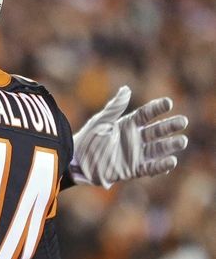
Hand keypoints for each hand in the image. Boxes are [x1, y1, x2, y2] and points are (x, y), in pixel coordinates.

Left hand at [70, 86, 188, 187]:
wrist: (75, 160)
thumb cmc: (87, 138)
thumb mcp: (101, 121)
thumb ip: (115, 107)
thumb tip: (127, 88)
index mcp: (127, 124)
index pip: (147, 114)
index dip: (158, 108)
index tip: (169, 102)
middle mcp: (134, 138)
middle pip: (157, 131)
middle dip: (170, 126)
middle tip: (183, 121)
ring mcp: (135, 154)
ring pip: (158, 149)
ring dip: (170, 145)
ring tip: (182, 140)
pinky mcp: (133, 169)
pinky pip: (150, 167)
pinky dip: (161, 166)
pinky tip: (171, 161)